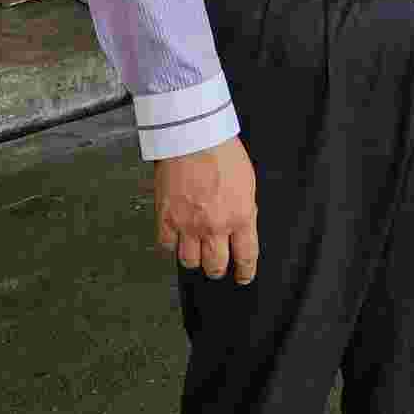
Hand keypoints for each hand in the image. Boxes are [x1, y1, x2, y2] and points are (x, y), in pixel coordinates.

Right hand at [154, 136, 258, 283]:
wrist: (194, 137)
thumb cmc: (222, 151)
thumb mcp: (247, 183)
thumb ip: (243, 209)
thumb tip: (241, 225)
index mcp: (241, 217)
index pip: (246, 256)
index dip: (245, 272)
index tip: (243, 277)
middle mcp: (215, 226)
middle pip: (216, 265)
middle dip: (217, 269)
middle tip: (216, 266)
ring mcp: (189, 225)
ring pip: (189, 261)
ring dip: (193, 258)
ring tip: (194, 250)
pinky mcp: (166, 218)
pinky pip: (166, 245)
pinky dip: (170, 245)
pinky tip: (175, 238)